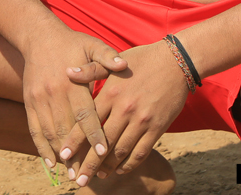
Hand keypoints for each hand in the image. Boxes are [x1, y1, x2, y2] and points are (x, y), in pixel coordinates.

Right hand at [22, 31, 127, 170]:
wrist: (39, 37)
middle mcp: (54, 93)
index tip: (102, 152)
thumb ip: (108, 56)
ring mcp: (40, 99)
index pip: (85, 113)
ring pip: (50, 133)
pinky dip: (42, 148)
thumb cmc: (72, 42)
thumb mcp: (92, 44)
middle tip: (88, 174)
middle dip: (77, 153)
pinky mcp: (29, 103)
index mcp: (72, 82)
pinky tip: (52, 163)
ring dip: (61, 155)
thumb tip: (124, 65)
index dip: (94, 133)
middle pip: (67, 129)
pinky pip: (35, 130)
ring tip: (72, 174)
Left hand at [57, 41, 190, 185]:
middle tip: (78, 180)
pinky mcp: (158, 127)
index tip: (63, 155)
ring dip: (108, 167)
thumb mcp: (114, 62)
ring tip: (97, 177)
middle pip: (102, 143)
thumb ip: (90, 70)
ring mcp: (142, 120)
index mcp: (111, 93)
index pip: (88, 122)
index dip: (74, 141)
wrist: (177, 61)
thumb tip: (67, 72)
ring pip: (121, 151)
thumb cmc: (142, 59)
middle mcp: (125, 109)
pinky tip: (120, 169)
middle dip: (88, 164)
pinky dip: (130, 164)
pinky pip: (141, 151)